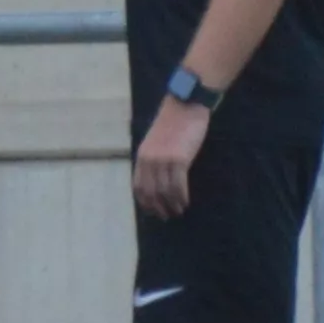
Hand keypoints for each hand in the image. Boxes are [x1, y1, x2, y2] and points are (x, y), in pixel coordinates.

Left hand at [133, 96, 209, 219]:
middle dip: (158, 207)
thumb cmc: (173, 123)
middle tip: (167, 216)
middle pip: (151, 192)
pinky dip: (181, 197)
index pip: (138, 186)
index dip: (145, 202)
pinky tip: (185, 202)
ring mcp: (163, 160)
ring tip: (178, 211)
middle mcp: (149, 160)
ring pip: (165, 191)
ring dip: (172, 205)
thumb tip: (156, 180)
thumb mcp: (155, 142)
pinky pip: (178, 185)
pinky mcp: (179, 160)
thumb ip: (153, 159)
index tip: (153, 211)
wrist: (185, 106)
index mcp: (141, 156)